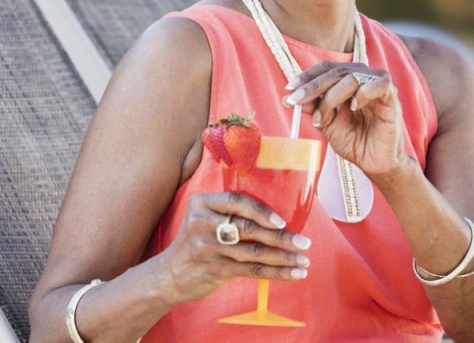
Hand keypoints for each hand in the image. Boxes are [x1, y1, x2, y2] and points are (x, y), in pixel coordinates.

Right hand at [157, 191, 310, 303]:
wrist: (169, 274)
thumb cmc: (196, 239)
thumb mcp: (203, 216)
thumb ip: (228, 210)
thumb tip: (272, 210)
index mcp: (202, 203)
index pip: (236, 201)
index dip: (260, 210)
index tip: (282, 220)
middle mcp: (203, 223)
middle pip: (248, 228)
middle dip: (281, 236)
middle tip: (304, 242)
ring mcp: (208, 248)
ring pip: (253, 252)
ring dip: (283, 258)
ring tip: (303, 260)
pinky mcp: (215, 270)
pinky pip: (251, 271)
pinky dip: (275, 273)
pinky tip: (292, 273)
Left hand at [284, 63, 406, 178]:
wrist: (375, 164)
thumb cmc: (354, 142)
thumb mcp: (327, 124)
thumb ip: (313, 108)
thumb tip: (290, 97)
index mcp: (348, 80)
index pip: (326, 69)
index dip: (307, 76)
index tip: (289, 89)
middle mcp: (363, 77)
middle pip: (336, 71)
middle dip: (313, 86)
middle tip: (296, 99)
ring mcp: (378, 84)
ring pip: (352, 77)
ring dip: (332, 95)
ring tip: (323, 117)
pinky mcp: (391, 96)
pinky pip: (378, 83)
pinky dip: (362, 93)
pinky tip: (354, 107)